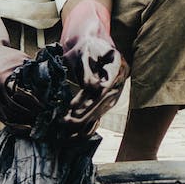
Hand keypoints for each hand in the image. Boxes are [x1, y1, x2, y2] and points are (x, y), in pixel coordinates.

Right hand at [0, 0, 44, 128]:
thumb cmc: (5, 57)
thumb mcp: (20, 59)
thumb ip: (33, 70)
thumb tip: (53, 81)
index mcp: (1, 79)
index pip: (20, 95)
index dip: (34, 103)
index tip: (46, 106)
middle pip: (15, 109)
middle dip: (31, 114)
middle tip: (45, 117)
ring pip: (8, 117)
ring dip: (24, 122)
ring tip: (39, 122)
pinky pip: (2, 119)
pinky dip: (15, 125)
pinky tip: (27, 127)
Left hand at [57, 0, 127, 137]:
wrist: (92, 47)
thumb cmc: (86, 47)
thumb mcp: (84, 52)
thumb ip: (87, 69)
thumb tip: (91, 87)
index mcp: (117, 66)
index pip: (106, 85)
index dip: (90, 97)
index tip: (73, 106)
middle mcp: (119, 82)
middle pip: (102, 102)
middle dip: (83, 113)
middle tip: (65, 121)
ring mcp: (114, 94)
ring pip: (100, 111)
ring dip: (83, 122)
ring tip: (65, 130)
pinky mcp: (106, 101)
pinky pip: (98, 116)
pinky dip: (86, 126)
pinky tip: (72, 136)